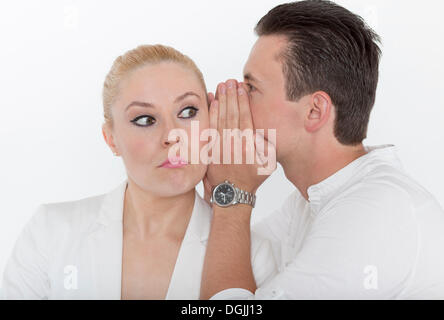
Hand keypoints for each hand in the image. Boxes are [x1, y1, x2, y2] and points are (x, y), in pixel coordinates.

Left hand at [204, 79, 275, 194]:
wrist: (233, 193)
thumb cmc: (253, 177)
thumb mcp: (268, 163)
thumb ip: (266, 144)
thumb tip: (263, 128)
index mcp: (248, 144)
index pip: (245, 116)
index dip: (243, 100)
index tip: (241, 87)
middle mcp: (233, 142)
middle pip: (232, 113)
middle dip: (231, 95)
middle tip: (230, 81)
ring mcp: (220, 145)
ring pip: (220, 117)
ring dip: (221, 100)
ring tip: (221, 86)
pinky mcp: (211, 148)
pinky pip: (210, 126)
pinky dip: (211, 113)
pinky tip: (211, 102)